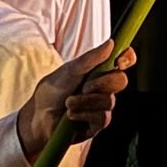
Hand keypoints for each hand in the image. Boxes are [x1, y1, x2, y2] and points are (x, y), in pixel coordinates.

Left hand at [16, 40, 134, 157]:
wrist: (39, 116)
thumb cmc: (52, 90)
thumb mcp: (70, 70)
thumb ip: (91, 58)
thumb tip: (111, 42)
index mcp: (99, 70)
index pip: (123, 60)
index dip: (127, 58)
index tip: (119, 61)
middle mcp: (104, 87)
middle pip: (121, 81)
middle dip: (102, 83)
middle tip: (84, 86)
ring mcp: (102, 106)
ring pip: (109, 101)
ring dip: (86, 101)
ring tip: (69, 103)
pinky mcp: (98, 124)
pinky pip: (102, 117)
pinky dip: (84, 114)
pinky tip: (71, 115)